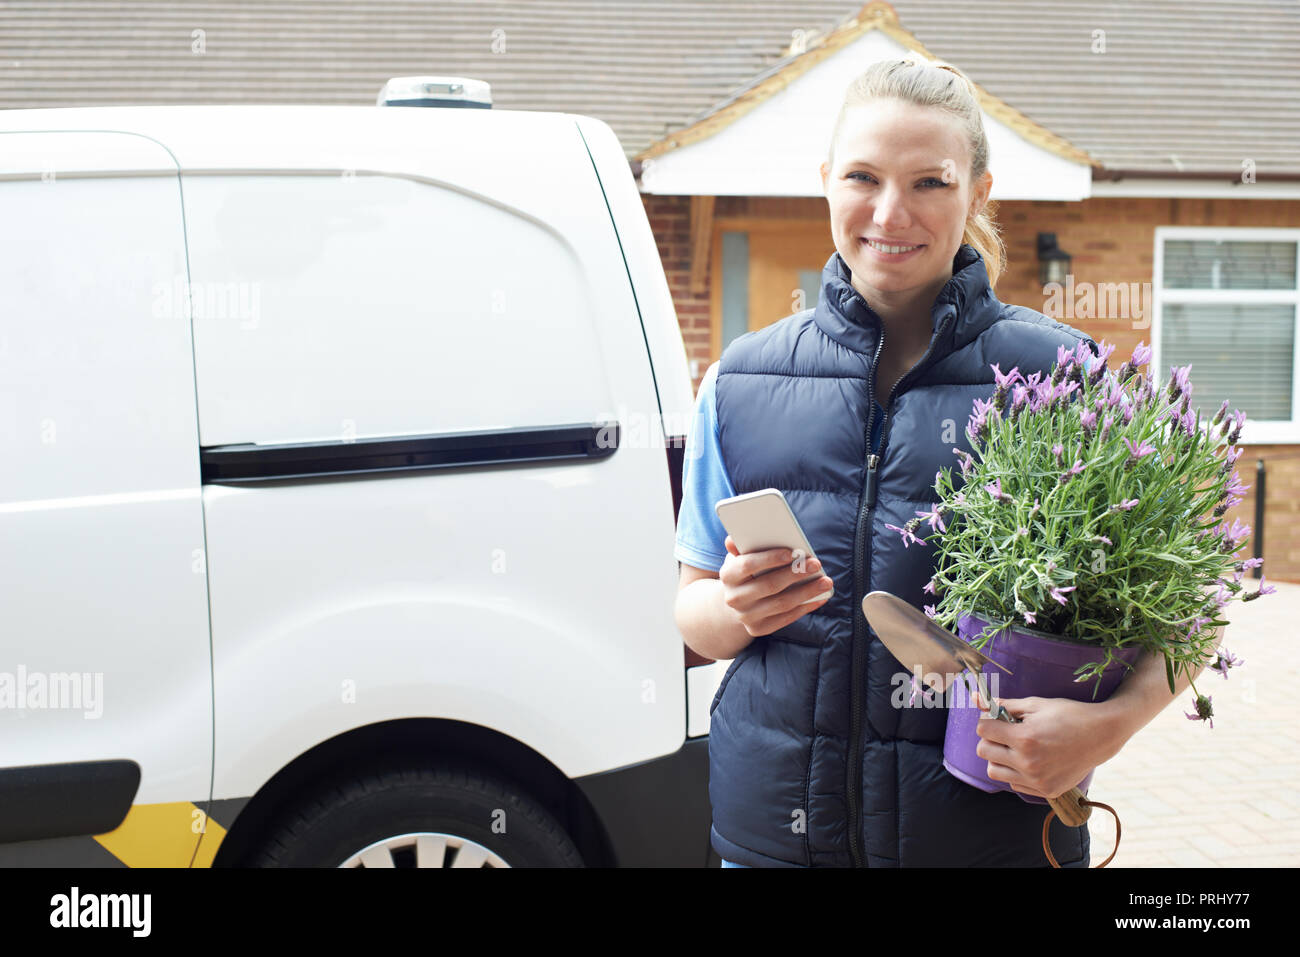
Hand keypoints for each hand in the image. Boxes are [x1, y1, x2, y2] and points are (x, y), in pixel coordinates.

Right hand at [718, 535, 833, 636]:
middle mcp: (733, 598)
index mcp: (727, 575)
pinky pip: (785, 619)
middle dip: (795, 574)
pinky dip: (805, 607)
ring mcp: (745, 616)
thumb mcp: (741, 557)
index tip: (792, 552)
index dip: (770, 558)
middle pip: (769, 585)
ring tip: (826, 581)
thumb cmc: (745, 572)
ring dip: (806, 592)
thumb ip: (742, 546)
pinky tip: (820, 597)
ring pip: (781, 604)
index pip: (747, 565)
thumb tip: (733, 539)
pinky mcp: (758, 629)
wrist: (737, 601)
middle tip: (816, 564)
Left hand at [971, 691, 1131, 799]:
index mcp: (1024, 738)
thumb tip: (975, 699)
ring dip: (999, 757)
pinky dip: (1015, 772)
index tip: (998, 719)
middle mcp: (1028, 762)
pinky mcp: (1046, 791)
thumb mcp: (1035, 705)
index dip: (987, 721)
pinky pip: (1013, 783)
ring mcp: (1037, 780)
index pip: (983, 730)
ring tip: (1015, 747)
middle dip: (990, 739)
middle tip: (1006, 732)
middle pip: (983, 751)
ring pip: (994, 771)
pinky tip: (1030, 760)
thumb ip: (1004, 705)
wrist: (1101, 735)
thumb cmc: (1068, 715)